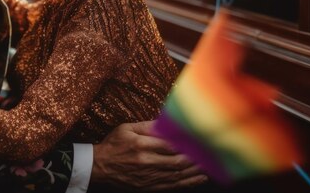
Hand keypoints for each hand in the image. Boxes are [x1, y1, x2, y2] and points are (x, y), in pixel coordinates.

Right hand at [92, 121, 206, 190]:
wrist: (99, 166)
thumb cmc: (113, 144)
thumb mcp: (126, 128)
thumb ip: (147, 126)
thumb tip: (166, 123)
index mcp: (141, 145)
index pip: (171, 144)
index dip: (188, 143)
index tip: (200, 139)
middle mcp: (147, 162)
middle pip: (178, 161)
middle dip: (196, 158)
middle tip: (210, 152)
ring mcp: (149, 176)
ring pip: (178, 175)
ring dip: (196, 170)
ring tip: (210, 164)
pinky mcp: (149, 186)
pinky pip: (173, 185)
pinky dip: (188, 182)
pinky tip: (199, 178)